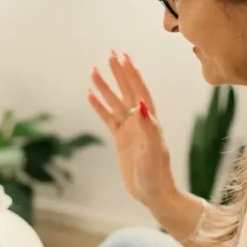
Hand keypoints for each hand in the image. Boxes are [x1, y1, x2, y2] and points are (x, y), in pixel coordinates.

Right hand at [88, 51, 175, 208]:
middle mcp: (140, 121)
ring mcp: (130, 129)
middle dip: (119, 72)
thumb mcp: (154, 149)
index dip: (132, 73)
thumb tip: (142, 103)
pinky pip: (108, 118)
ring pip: (115, 102)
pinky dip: (99, 106)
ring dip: (105, 86)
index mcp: (149, 120)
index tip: (123, 56)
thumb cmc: (157, 173)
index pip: (139, 90)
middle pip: (127, 90)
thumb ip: (148, 126)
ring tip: (93, 70)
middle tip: (110, 54)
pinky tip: (90, 95)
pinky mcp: (121, 139)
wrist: (153, 193)